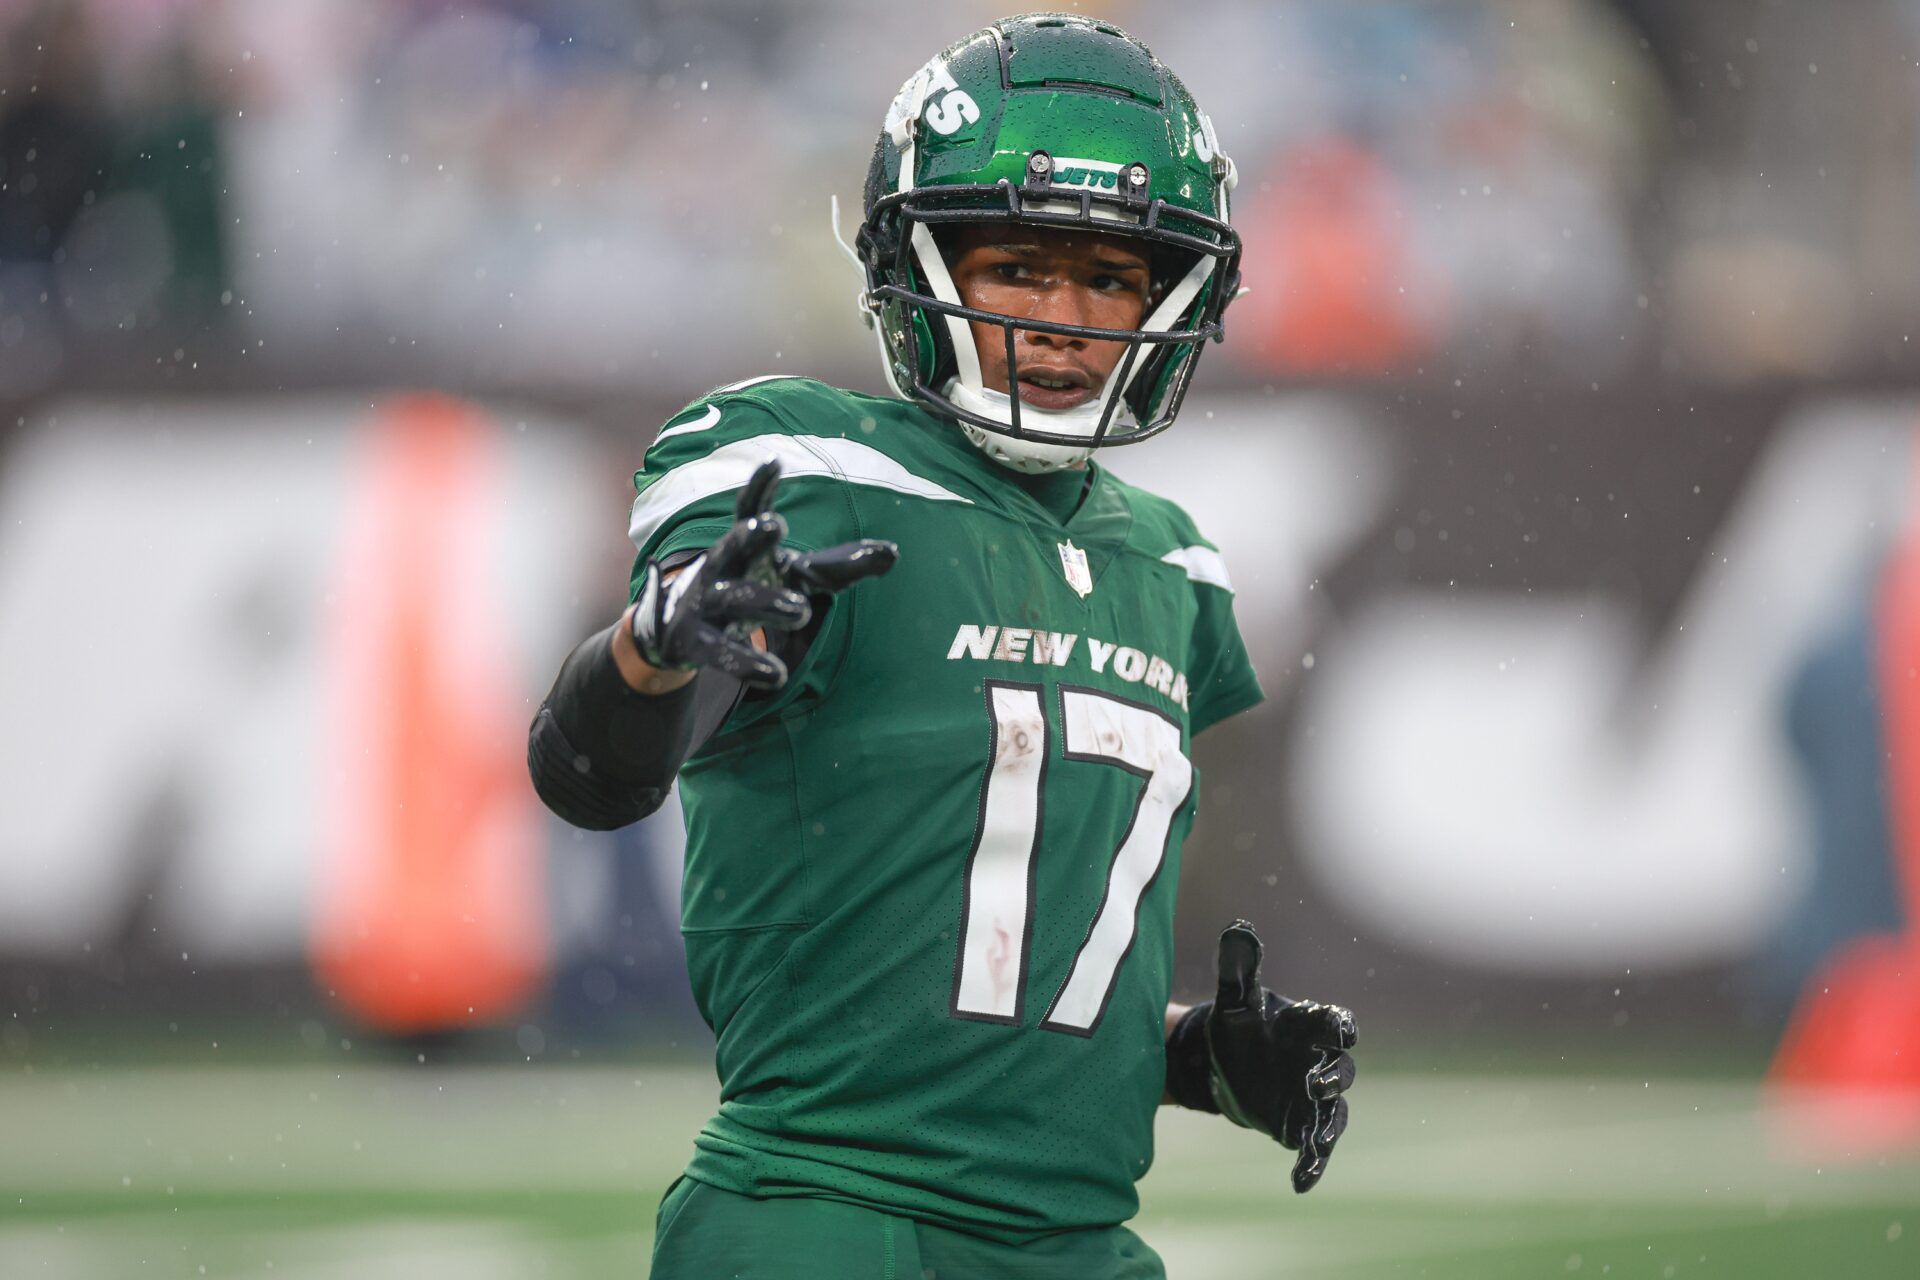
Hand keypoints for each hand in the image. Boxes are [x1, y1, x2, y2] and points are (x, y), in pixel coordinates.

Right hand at [630, 460, 897, 687]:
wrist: (683, 630)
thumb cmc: (754, 588)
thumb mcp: (799, 575)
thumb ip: (842, 566)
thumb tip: (894, 553)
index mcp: (746, 545)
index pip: (750, 508)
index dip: (760, 486)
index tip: (774, 463)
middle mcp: (722, 566)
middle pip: (733, 545)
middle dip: (751, 534)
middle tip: (775, 525)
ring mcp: (706, 603)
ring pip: (733, 599)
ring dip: (765, 601)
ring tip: (800, 610)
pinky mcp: (697, 642)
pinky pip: (721, 653)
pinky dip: (746, 663)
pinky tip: (775, 674)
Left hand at [1165, 919, 1357, 1193]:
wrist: (1222, 1063)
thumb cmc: (1237, 1025)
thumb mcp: (1233, 998)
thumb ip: (1238, 968)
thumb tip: (1236, 927)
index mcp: (1307, 1027)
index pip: (1332, 1023)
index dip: (1338, 1027)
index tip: (1340, 1032)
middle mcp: (1317, 1062)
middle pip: (1341, 1070)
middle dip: (1333, 1078)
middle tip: (1314, 1084)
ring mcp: (1312, 1098)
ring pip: (1334, 1113)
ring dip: (1328, 1126)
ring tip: (1317, 1141)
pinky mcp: (1299, 1125)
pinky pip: (1313, 1147)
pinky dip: (1312, 1165)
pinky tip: (1302, 1183)